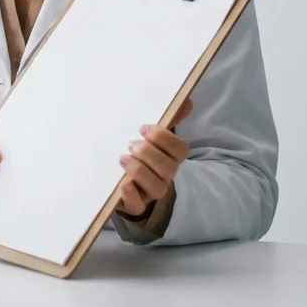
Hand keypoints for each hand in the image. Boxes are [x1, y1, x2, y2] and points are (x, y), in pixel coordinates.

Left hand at [118, 98, 193, 216]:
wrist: (120, 180)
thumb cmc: (139, 153)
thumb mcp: (150, 135)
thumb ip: (168, 118)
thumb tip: (187, 100)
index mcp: (170, 157)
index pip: (180, 149)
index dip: (164, 138)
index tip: (143, 128)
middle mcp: (165, 176)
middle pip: (169, 168)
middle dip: (150, 153)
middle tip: (131, 144)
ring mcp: (150, 192)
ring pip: (157, 187)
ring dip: (140, 171)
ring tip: (123, 158)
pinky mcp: (135, 204)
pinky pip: (138, 206)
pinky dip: (131, 196)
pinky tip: (123, 184)